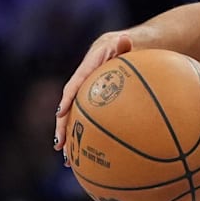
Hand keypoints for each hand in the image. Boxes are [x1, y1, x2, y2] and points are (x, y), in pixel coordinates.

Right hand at [54, 32, 133, 164]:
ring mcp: (92, 91)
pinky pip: (93, 121)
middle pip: (71, 106)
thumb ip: (126, 45)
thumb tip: (126, 40)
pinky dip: (92, 137)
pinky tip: (92, 157)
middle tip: (60, 146)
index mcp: (91, 63)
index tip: (61, 113)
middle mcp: (87, 79)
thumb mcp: (131, 43)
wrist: (139, 44)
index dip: (68, 98)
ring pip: (78, 117)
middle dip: (63, 127)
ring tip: (69, 160)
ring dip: (73, 137)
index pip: (77, 83)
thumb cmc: (138, 45)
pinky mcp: (100, 101)